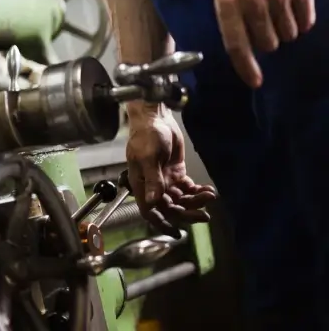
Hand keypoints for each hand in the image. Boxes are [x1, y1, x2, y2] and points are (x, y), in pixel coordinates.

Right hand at [125, 105, 215, 234]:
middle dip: (187, 212)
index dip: (161, 223)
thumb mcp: (148, 157)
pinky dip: (198, 190)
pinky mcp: (176, 172)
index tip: (176, 233)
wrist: (156, 118)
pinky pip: (188, 188)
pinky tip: (208, 189)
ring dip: (196, 200)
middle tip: (205, 215)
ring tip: (210, 195)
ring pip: (182, 199)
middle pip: (171, 207)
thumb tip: (155, 202)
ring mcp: (165, 180)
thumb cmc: (146, 135)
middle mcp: (153, 185)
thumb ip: (153, 180)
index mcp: (142, 185)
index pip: (150, 211)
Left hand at [212, 0, 314, 87]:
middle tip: (261, 23)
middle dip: (265, 40)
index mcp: (228, 0)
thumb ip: (229, 13)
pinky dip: (300, 21)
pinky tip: (292, 8)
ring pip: (288, 34)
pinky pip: (306, 21)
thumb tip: (242, 44)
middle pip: (267, 43)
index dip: (246, 66)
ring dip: (283, 29)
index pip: (237, 44)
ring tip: (275, 9)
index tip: (254, 81)